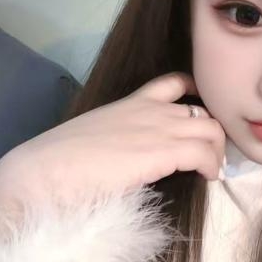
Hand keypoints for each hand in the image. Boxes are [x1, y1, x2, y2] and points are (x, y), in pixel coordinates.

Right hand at [0, 72, 225, 223]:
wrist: (44, 172)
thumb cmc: (60, 163)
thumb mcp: (95, 138)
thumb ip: (118, 139)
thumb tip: (125, 160)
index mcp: (131, 103)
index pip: (174, 83)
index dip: (197, 96)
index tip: (203, 113)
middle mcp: (150, 110)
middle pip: (203, 110)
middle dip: (214, 134)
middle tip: (211, 157)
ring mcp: (157, 128)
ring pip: (211, 129)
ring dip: (217, 150)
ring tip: (212, 170)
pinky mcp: (162, 151)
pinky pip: (204, 153)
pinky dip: (212, 165)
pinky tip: (208, 177)